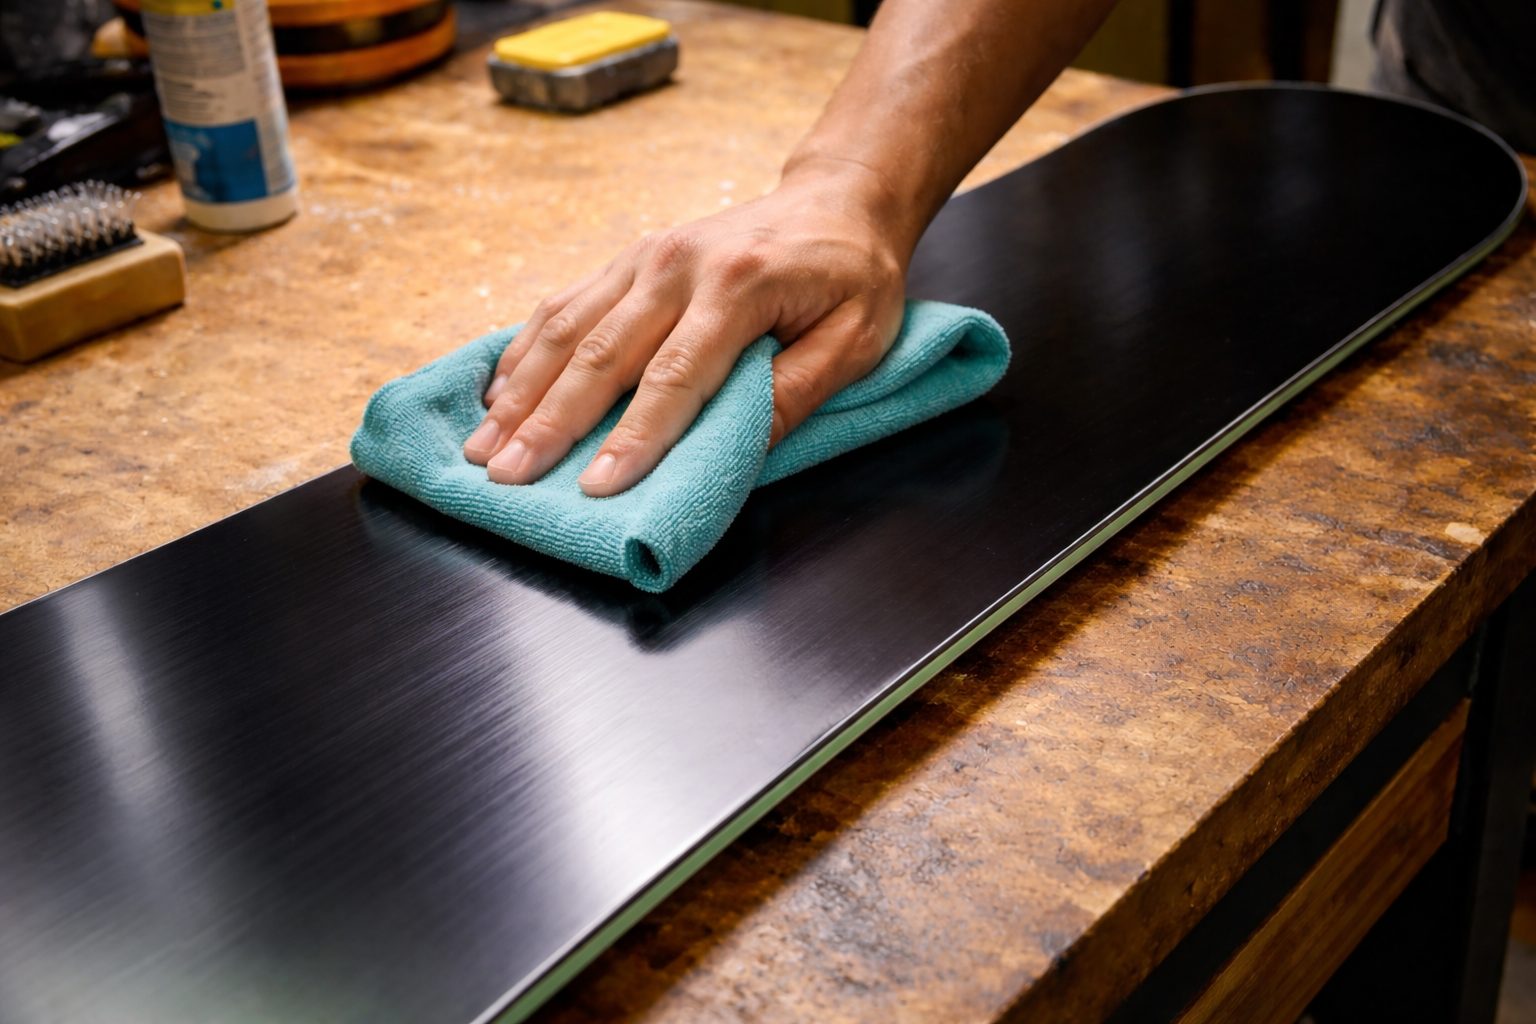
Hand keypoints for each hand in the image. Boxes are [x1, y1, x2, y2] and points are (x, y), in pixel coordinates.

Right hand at [461, 162, 908, 496]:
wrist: (837, 199)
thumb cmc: (852, 276)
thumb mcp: (855, 339)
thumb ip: (797, 391)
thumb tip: (737, 450)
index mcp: (739, 286)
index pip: (675, 375)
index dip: (634, 436)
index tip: (597, 487)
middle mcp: (677, 265)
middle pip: (601, 353)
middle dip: (549, 422)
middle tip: (507, 475)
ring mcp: (645, 257)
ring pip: (567, 327)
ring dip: (520, 391)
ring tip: (482, 446)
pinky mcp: (628, 260)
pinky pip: (564, 305)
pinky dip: (525, 352)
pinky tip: (497, 394)